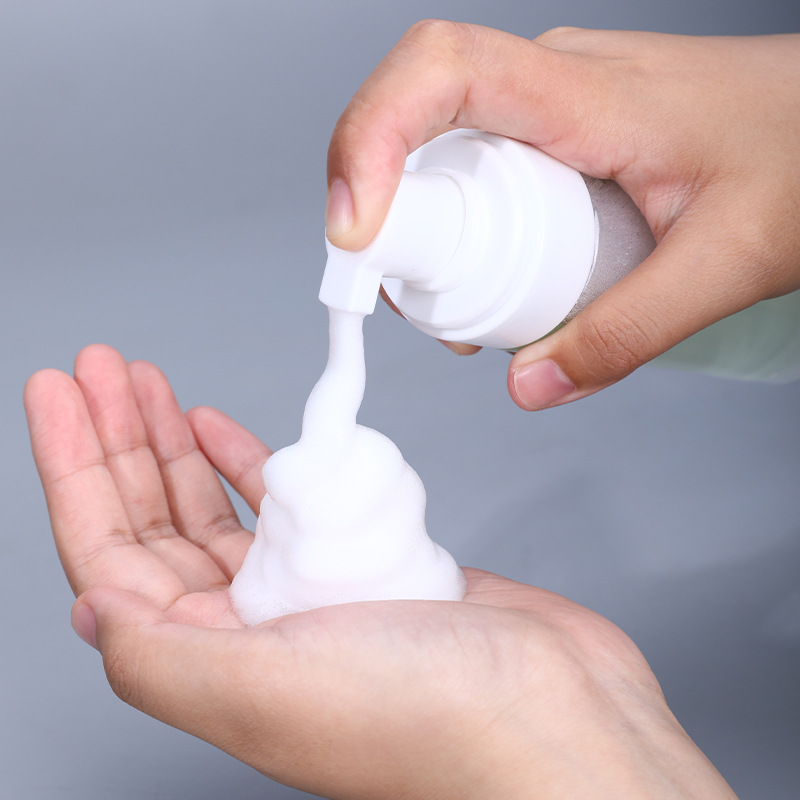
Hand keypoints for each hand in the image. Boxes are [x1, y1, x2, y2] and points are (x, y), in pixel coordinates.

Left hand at [25, 344, 736, 798]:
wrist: (551, 714)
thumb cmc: (426, 718)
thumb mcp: (266, 691)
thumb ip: (160, 657)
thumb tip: (85, 615)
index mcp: (210, 660)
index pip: (109, 551)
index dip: (75, 467)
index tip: (61, 393)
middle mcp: (247, 628)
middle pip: (154, 518)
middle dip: (120, 439)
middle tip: (100, 370)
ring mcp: (302, 591)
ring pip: (214, 503)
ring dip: (176, 442)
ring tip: (148, 386)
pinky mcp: (358, 561)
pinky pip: (283, 500)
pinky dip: (249, 460)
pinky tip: (220, 430)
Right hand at [326, 23, 799, 408]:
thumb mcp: (724, 263)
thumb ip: (625, 333)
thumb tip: (528, 384)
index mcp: (586, 93)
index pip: (439, 73)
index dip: (369, 137)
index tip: (355, 231)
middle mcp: (550, 84)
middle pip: (416, 126)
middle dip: (386, 216)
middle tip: (415, 303)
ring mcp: (546, 107)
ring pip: (439, 156)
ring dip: (422, 233)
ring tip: (468, 310)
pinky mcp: (550, 134)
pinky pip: (473, 172)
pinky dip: (458, 233)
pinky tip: (494, 286)